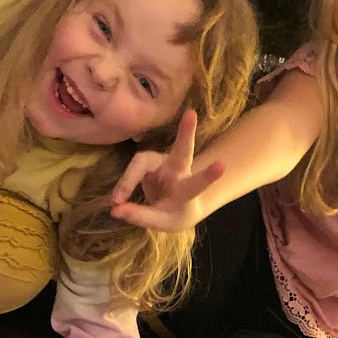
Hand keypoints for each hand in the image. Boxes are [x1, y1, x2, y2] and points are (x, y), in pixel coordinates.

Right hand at [110, 110, 223, 231]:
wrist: (174, 204)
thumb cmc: (175, 213)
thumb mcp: (162, 223)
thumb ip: (141, 217)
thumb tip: (115, 210)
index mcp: (188, 189)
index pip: (198, 183)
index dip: (208, 176)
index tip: (222, 166)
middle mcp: (178, 170)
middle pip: (182, 150)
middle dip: (186, 133)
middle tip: (192, 114)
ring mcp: (161, 162)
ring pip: (142, 162)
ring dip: (128, 181)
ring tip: (116, 201)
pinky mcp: (147, 162)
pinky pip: (131, 171)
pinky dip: (123, 185)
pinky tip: (117, 200)